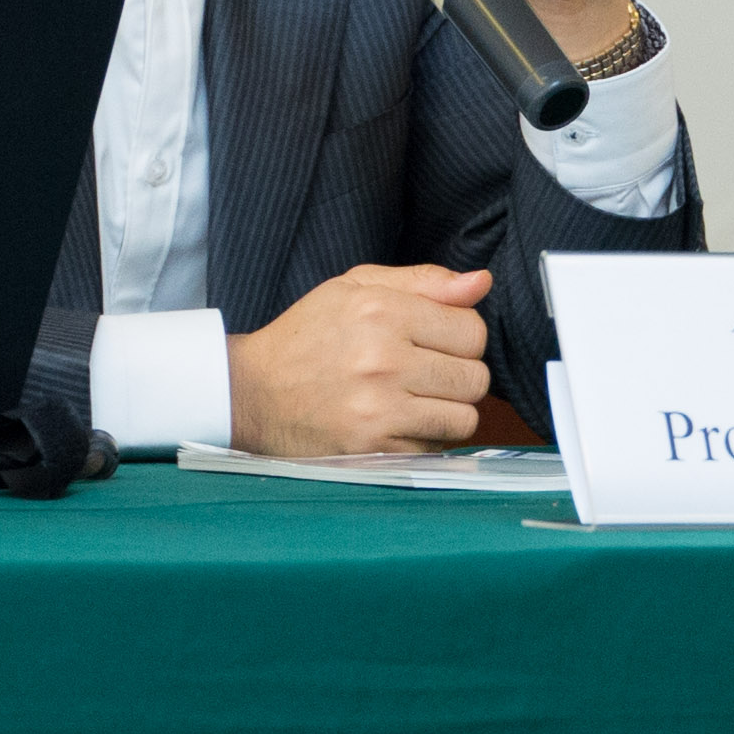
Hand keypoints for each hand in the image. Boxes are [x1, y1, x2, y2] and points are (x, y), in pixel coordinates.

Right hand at [229, 262, 494, 455]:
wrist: (251, 393)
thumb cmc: (307, 337)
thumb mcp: (354, 289)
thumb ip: (423, 282)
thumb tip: (481, 283)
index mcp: (381, 312)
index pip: (473, 332)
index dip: (462, 339)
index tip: (437, 343)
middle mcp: (383, 360)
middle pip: (475, 378)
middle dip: (458, 377)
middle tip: (425, 375)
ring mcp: (378, 410)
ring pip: (464, 419)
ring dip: (446, 412)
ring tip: (414, 401)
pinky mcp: (373, 451)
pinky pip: (434, 449)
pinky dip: (423, 440)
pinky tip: (394, 423)